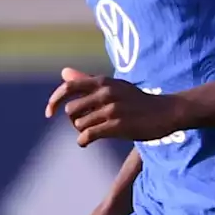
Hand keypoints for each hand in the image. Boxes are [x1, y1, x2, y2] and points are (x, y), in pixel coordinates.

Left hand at [45, 68, 184, 146]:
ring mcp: (112, 109)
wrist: (166, 112)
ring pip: (79, 125)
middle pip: (71, 110)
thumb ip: (87, 80)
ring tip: (95, 132)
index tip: (49, 112)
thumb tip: (63, 72)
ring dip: (83, 132)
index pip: (69, 87)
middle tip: (87, 125)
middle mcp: (106, 93)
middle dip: (74, 121)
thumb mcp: (114, 86)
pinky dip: (84, 141)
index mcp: (103, 82)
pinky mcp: (118, 125)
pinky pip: (88, 136)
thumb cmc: (138, 101)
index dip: (54, 100)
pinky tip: (88, 142)